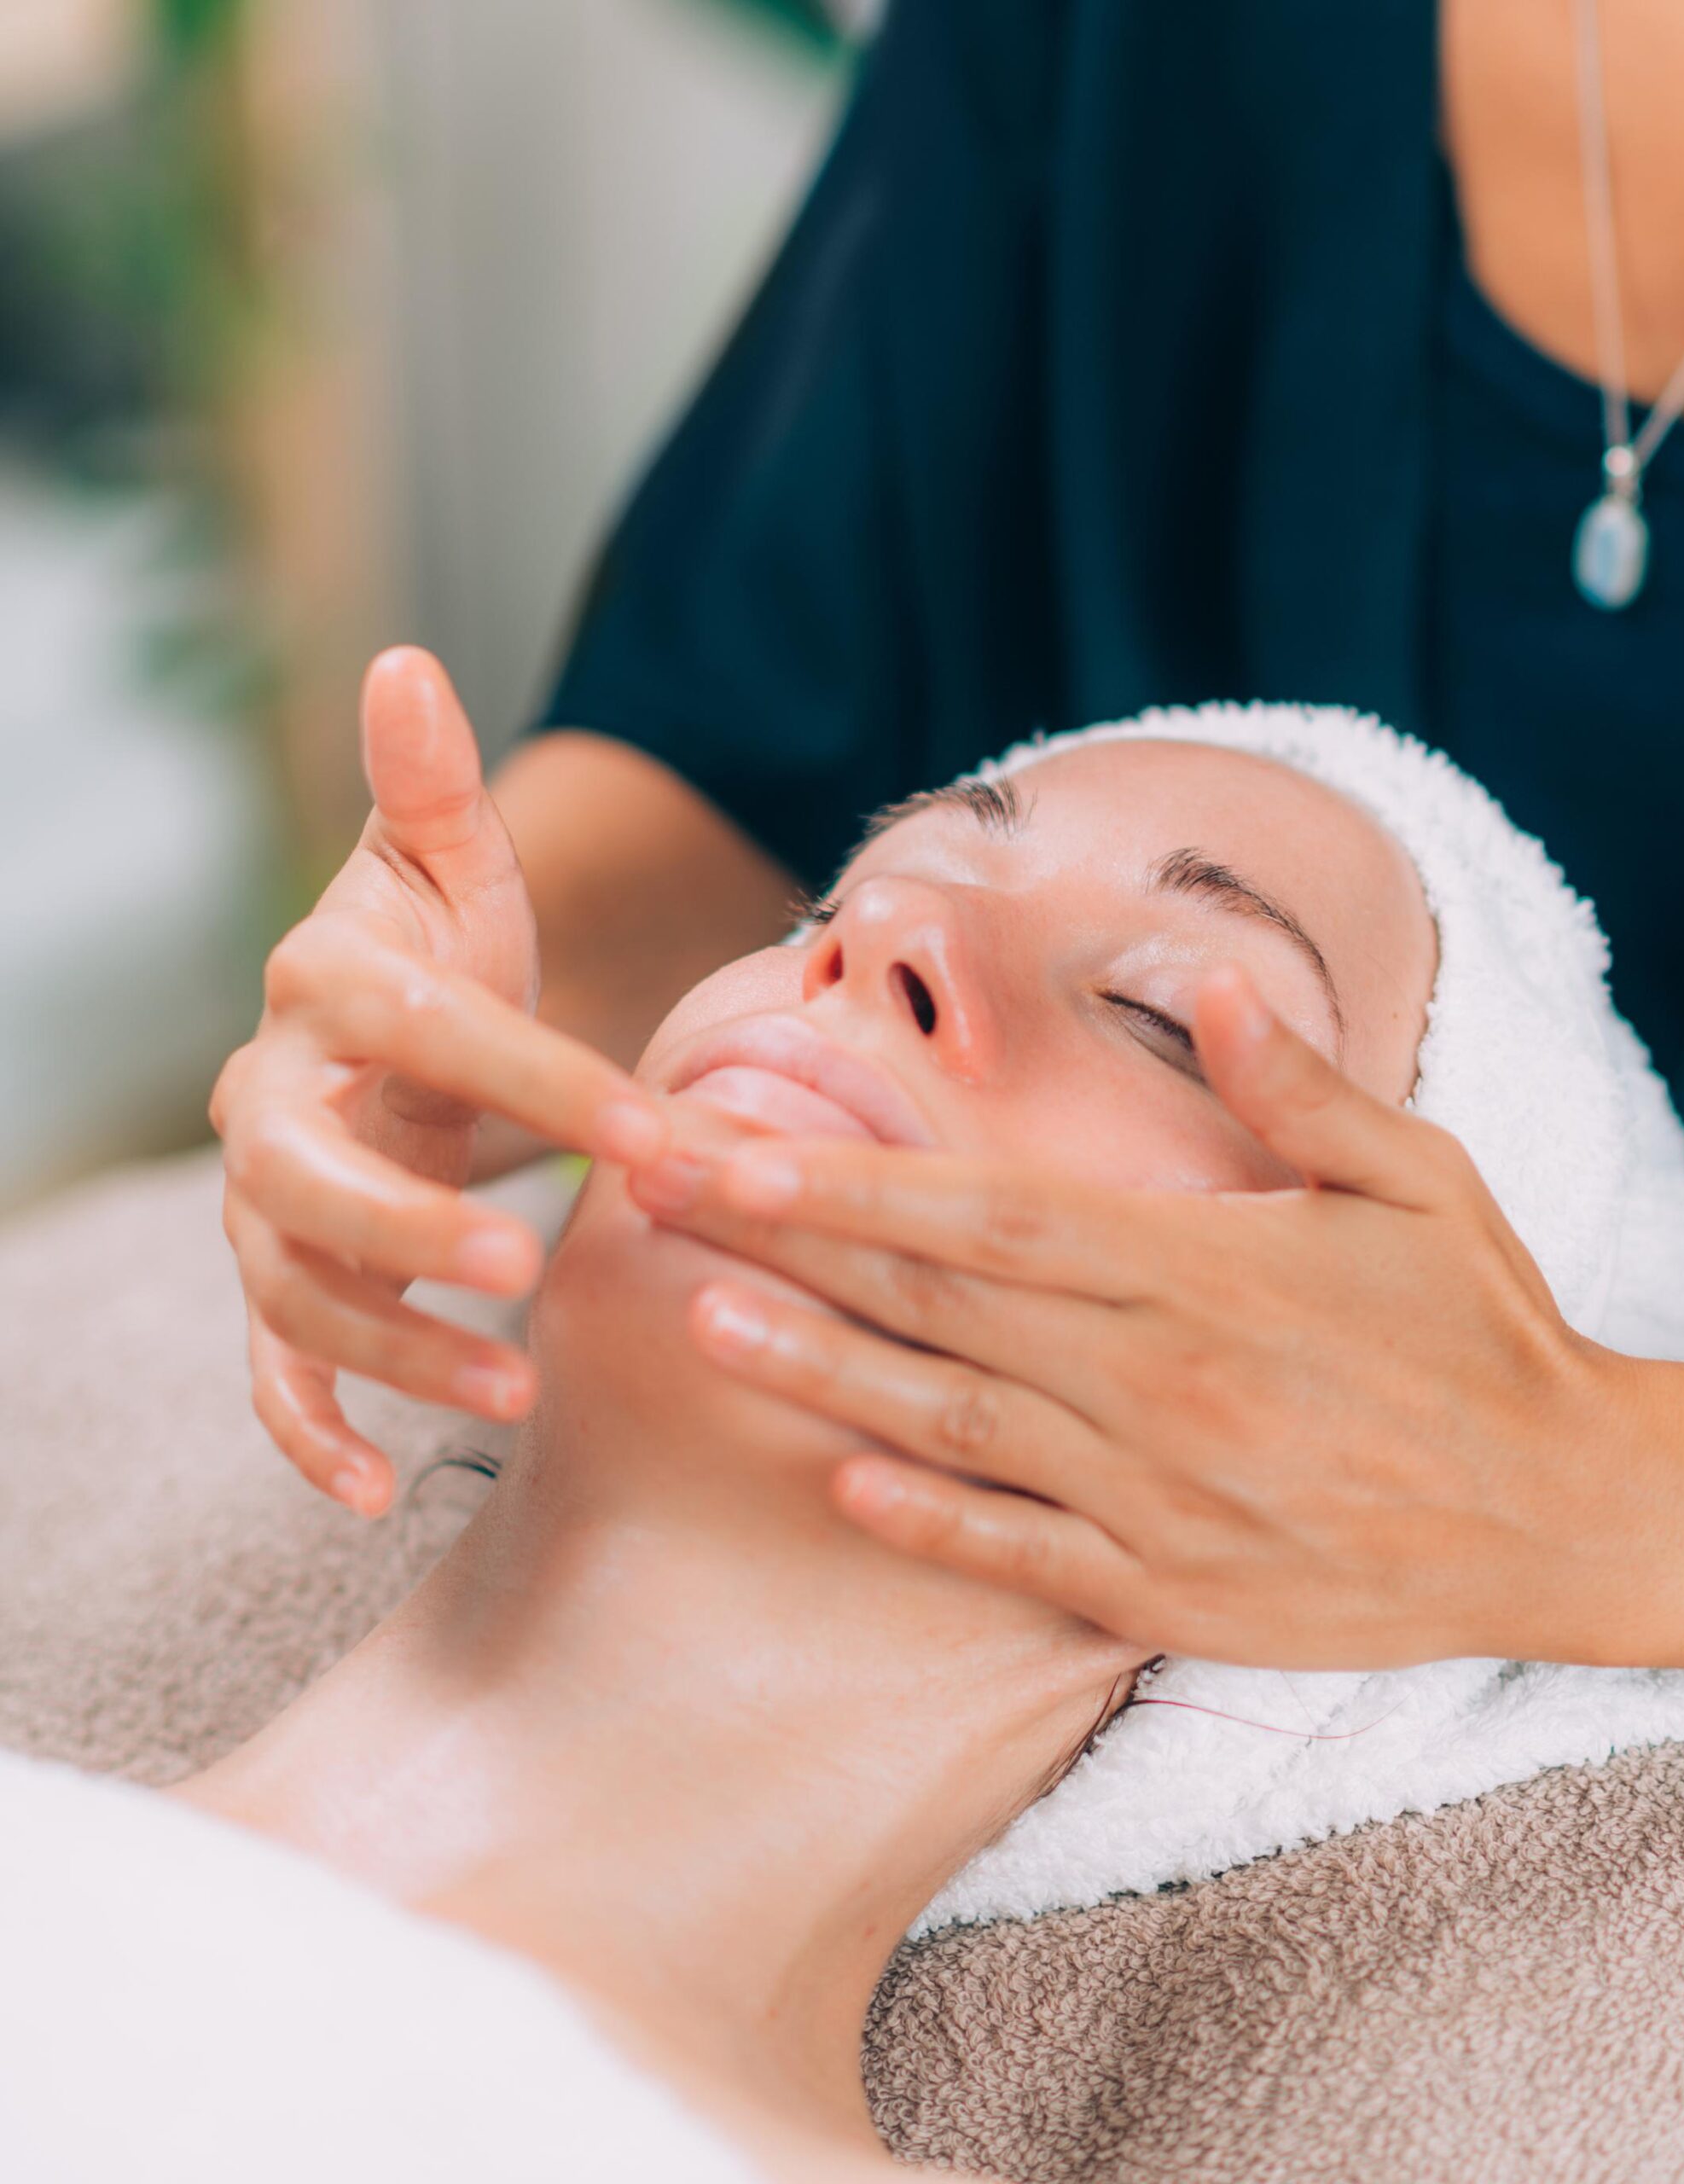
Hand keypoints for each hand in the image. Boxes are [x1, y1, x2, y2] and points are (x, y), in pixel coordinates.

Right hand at [212, 649, 667, 1514]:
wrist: (384, 1039)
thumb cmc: (440, 953)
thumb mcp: (451, 872)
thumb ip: (434, 791)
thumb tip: (409, 660)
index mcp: (326, 988)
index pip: (430, 1030)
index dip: (539, 1080)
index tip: (660, 1136)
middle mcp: (268, 1101)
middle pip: (303, 1175)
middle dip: (409, 1223)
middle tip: (530, 1268)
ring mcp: (263, 1208)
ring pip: (293, 1290)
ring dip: (389, 1346)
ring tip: (506, 1390)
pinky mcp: (276, 1290)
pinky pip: (270, 1375)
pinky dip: (309, 1437)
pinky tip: (379, 1495)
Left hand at [630, 970, 1674, 1670]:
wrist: (1571, 1514)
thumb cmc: (1487, 1328)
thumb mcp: (1421, 1180)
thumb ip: (1303, 1086)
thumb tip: (1214, 985)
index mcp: (1207, 1270)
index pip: (988, 1213)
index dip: (846, 1180)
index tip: (731, 1143)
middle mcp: (1163, 1383)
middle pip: (936, 1304)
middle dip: (783, 1244)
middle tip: (654, 1195)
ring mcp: (1162, 1498)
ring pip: (953, 1426)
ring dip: (820, 1372)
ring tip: (701, 1318)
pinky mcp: (1176, 1594)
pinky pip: (1022, 1555)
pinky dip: (926, 1520)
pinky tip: (838, 1482)